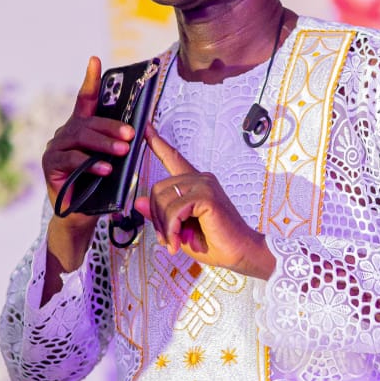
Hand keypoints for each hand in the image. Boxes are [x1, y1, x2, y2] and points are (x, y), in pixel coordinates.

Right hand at [42, 57, 134, 213]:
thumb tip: (136, 133)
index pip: (85, 99)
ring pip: (81, 137)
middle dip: (112, 126)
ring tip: (122, 151)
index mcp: (81, 127)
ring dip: (104, 144)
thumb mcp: (110, 160)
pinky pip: (72, 159)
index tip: (95, 59)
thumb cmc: (98, 184)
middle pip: (88, 122)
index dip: (90, 79)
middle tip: (131, 135)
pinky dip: (90, 163)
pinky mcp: (50, 164)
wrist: (80, 214)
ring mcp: (56, 147)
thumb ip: (116, 144)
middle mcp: (66, 132)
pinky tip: (104, 169)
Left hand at [134, 124, 274, 277]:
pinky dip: (172, 228)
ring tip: (175, 242)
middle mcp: (200, 179)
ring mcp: (205, 184)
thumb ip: (160, 215)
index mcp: (195, 184)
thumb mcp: (179, 229)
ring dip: (165, 226)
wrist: (241, 252)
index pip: (173, 158)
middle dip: (157, 218)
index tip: (146, 128)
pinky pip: (175, 209)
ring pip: (164, 200)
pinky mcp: (207, 196)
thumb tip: (139, 201)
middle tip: (168, 239)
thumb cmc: (215, 242)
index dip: (157, 143)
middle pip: (158, 189)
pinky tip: (179, 240)